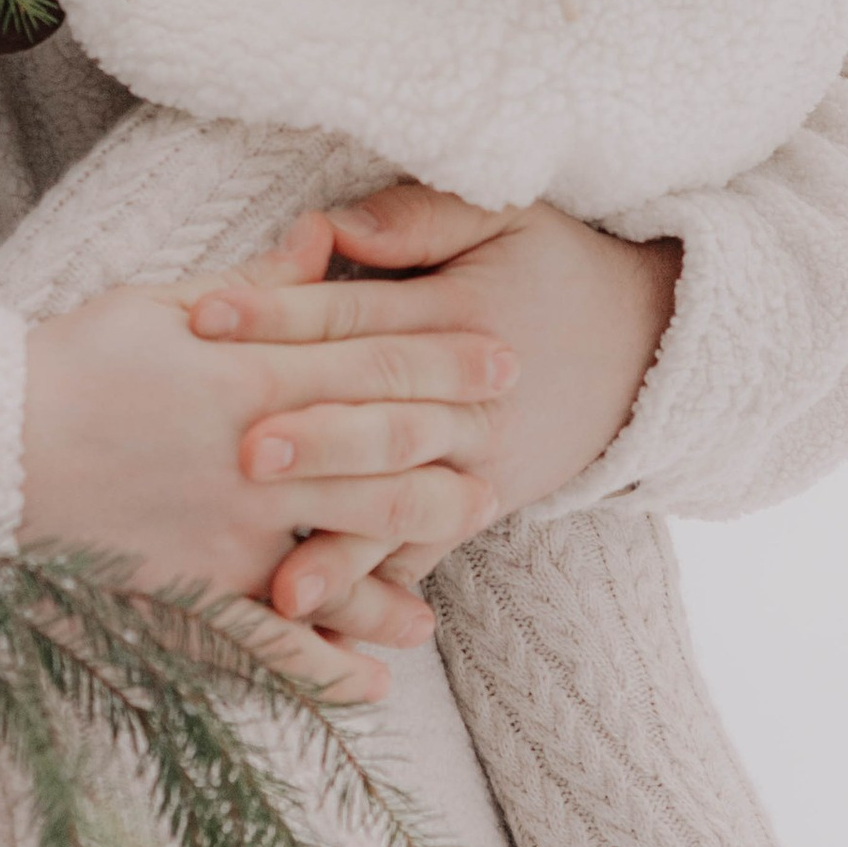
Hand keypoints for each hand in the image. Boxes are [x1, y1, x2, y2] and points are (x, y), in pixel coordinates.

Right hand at [20, 274, 515, 700]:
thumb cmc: (70, 361)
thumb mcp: (159, 301)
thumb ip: (256, 285)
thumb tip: (325, 238)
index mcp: (249, 375)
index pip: (375, 364)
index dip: (447, 362)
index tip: (502, 358)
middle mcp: (255, 457)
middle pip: (385, 452)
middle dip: (457, 446)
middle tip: (511, 443)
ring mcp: (230, 534)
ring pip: (351, 543)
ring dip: (420, 546)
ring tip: (468, 538)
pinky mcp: (195, 593)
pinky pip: (277, 640)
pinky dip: (333, 663)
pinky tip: (381, 676)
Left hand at [191, 188, 679, 627]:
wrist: (645, 346)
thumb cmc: (550, 267)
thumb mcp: (500, 217)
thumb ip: (414, 217)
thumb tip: (328, 227)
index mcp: (460, 318)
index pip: (356, 317)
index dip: (281, 315)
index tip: (203, 318)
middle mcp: (471, 401)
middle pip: (382, 419)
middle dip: (314, 440)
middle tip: (241, 453)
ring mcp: (480, 464)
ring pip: (405, 508)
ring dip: (344, 550)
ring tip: (282, 588)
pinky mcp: (480, 506)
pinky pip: (427, 554)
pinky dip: (378, 593)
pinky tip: (328, 629)